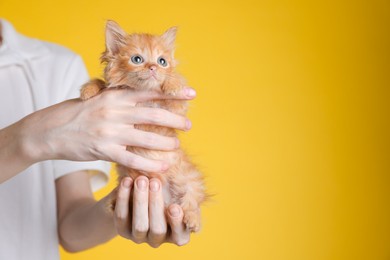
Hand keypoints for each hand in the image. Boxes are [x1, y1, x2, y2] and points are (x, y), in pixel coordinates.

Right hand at [19, 87, 195, 171]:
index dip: (173, 94)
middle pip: (154, 114)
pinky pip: (133, 160)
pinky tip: (162, 167)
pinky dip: (150, 165)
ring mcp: (110, 132)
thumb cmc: (78, 113)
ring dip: (166, 142)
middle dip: (175, 120)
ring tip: (177, 146)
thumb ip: (121, 99)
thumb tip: (146, 99)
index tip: (191, 94)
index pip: (150, 92)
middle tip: (188, 125)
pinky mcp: (104, 151)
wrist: (50, 131)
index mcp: (115, 95)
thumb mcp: (99, 98)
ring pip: (147, 138)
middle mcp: (115, 111)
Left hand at [114, 176, 189, 246]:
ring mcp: (139, 236)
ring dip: (140, 201)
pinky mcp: (122, 229)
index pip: (180, 236)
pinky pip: (121, 216)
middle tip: (155, 182)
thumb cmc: (168, 191)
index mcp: (176, 235)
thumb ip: (186, 195)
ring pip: (140, 225)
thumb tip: (190, 188)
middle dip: (156, 204)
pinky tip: (127, 181)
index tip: (174, 206)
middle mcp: (157, 239)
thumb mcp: (180, 192)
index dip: (177, 223)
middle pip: (158, 229)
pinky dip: (123, 197)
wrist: (141, 192)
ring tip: (141, 180)